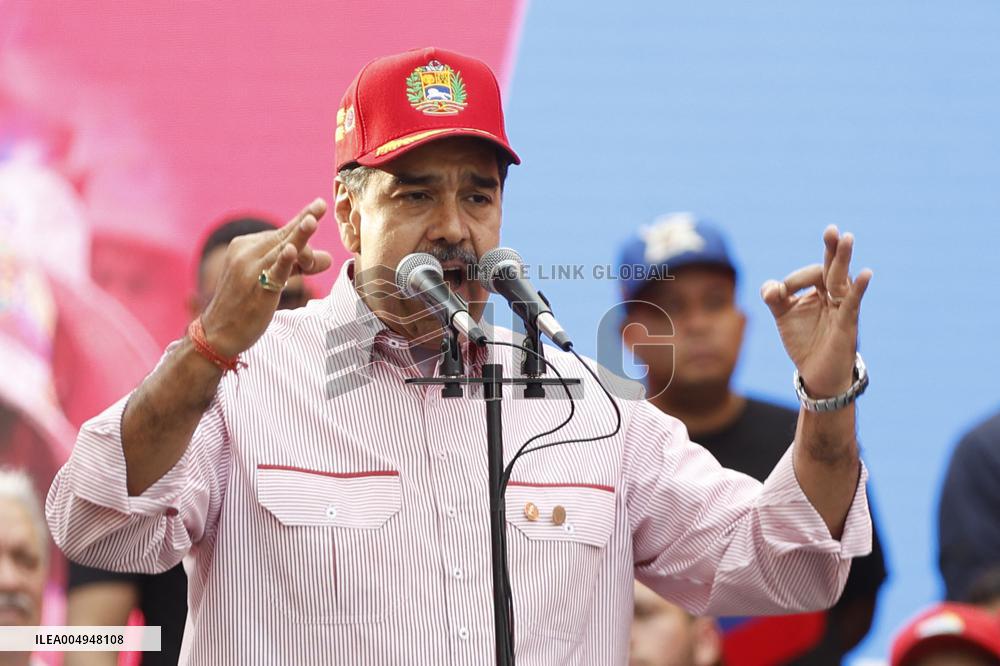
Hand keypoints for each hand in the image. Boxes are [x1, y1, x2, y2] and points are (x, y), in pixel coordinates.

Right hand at [200, 198, 331, 356]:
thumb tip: (329, 259)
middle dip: (304, 223)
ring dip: (299, 236)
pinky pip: (273, 272)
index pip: (280, 233)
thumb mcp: (273, 280)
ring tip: (313, 220)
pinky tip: (293, 250)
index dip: (302, 224)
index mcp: (245, 247)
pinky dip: (284, 261)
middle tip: (321, 206)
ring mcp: (250, 270)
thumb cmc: (246, 306)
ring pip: (281, 250)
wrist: (218, 334)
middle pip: (282, 237)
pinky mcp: (257, 289)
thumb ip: (299, 267)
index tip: (318, 205)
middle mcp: (245, 253)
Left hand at [761, 225, 871, 397]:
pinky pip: (853, 303)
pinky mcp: (847, 324)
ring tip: (846, 238)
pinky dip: (859, 288)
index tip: (779, 293)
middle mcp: (834, 295)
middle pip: (833, 267)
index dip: (792, 280)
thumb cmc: (804, 341)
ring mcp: (842, 308)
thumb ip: (774, 297)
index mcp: (820, 289)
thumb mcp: (783, 316)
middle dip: (831, 248)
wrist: (817, 374)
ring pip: (842, 280)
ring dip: (843, 259)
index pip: (810, 273)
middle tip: (831, 229)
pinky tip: (866, 274)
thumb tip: (772, 288)